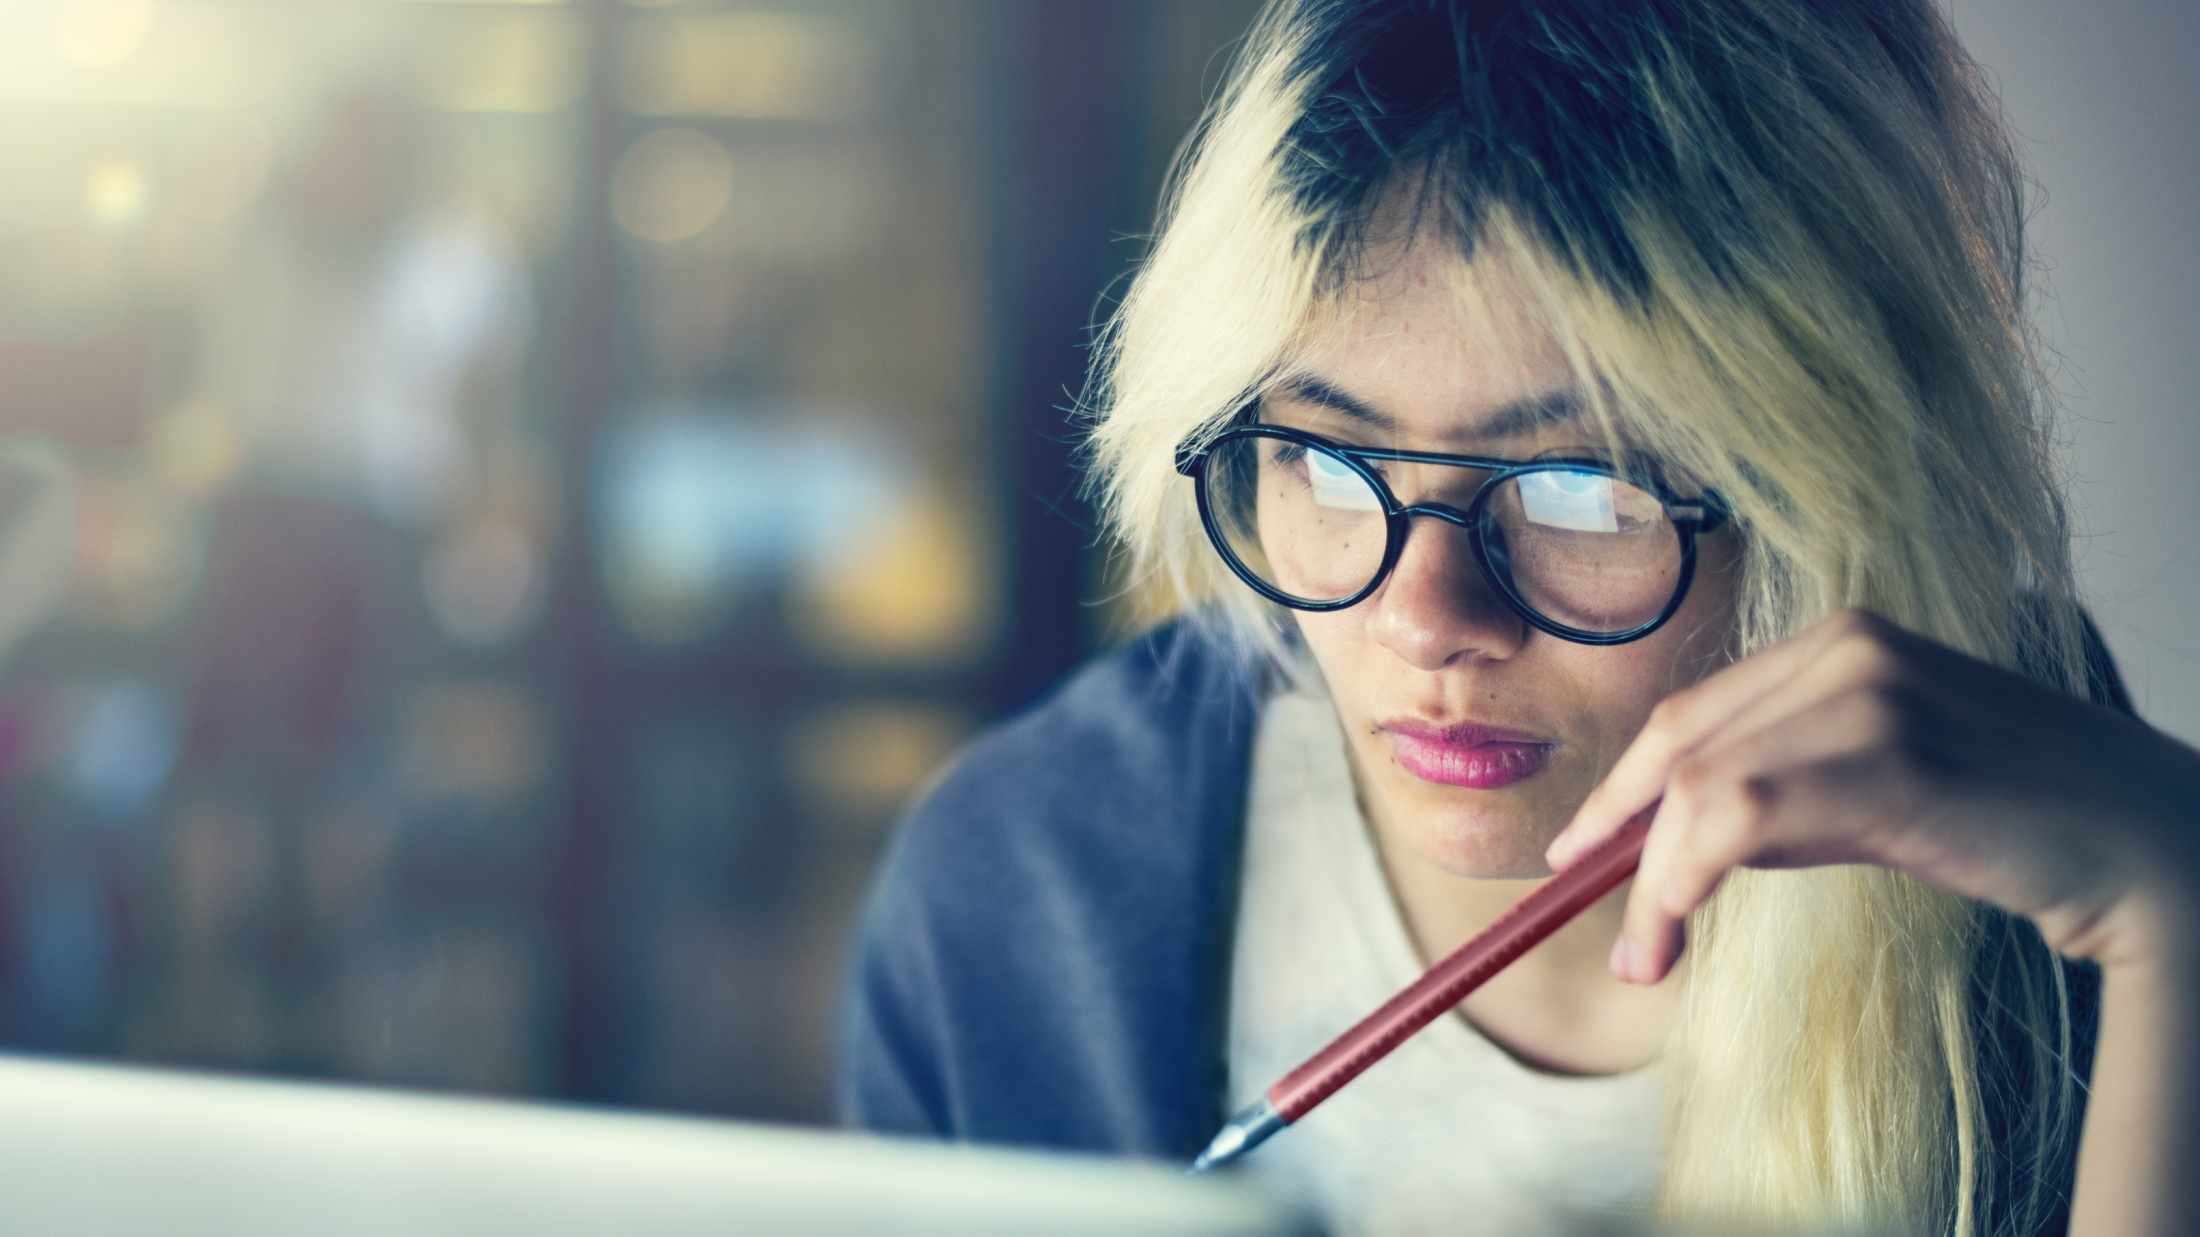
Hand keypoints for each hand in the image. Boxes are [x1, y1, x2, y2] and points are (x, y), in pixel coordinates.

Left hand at [1543, 608, 2199, 983]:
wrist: (2137, 843)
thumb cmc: (2008, 820)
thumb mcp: (1875, 783)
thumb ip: (1783, 788)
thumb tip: (1670, 843)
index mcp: (1839, 640)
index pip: (1692, 711)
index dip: (1622, 784)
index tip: (1579, 848)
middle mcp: (1846, 648)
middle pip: (1682, 744)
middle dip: (1622, 838)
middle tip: (1612, 933)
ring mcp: (1868, 694)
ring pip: (1700, 783)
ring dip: (1654, 879)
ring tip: (1647, 956)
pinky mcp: (1890, 756)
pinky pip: (1738, 815)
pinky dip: (1686, 879)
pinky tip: (1679, 928)